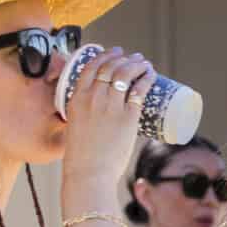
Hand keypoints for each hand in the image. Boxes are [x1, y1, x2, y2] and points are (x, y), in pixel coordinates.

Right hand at [60, 47, 157, 194]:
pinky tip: (151, 74)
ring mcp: (111, 106)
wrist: (89, 173)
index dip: (104, 55)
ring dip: (136, 64)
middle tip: (133, 58)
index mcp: (76, 99)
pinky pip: (139, 90)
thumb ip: (84, 118)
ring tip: (144, 64)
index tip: (114, 53)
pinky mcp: (128, 117)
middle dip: (124, 58)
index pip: (90, 67)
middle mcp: (93, 97)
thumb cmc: (82, 157)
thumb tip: (99, 118)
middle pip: (110, 67)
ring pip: (125, 74)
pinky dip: (146, 78)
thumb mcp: (75, 127)